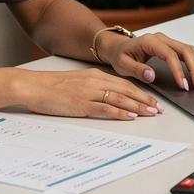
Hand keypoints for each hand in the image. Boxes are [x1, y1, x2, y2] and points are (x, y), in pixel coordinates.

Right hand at [17, 68, 162, 120]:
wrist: (33, 86)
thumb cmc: (50, 86)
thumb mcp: (75, 82)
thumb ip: (91, 88)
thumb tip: (106, 99)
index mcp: (94, 76)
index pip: (123, 84)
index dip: (140, 92)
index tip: (152, 100)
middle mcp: (94, 82)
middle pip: (126, 91)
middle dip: (145, 100)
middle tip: (160, 108)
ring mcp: (89, 93)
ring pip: (120, 99)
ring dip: (138, 107)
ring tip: (152, 113)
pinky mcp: (81, 104)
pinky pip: (105, 109)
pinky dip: (120, 113)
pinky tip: (131, 117)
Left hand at [104, 33, 193, 91]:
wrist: (117, 47)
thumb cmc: (120, 55)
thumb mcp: (122, 65)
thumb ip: (137, 70)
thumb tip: (151, 75)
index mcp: (149, 42)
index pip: (170, 55)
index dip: (179, 71)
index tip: (184, 85)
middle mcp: (161, 38)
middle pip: (184, 50)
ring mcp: (167, 41)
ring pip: (189, 49)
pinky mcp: (170, 45)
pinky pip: (187, 51)